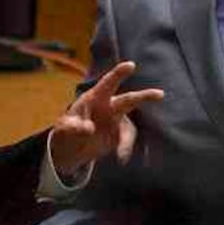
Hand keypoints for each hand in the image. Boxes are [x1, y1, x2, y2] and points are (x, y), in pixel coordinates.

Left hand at [49, 61, 163, 173]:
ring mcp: (116, 121)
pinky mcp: (119, 135)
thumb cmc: (66, 131)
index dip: (119, 74)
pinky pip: (126, 141)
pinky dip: (124, 149)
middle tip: (160, 94)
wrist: (70, 149)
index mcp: (94, 98)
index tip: (131, 65)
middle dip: (144, 97)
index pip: (107, 84)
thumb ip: (73, 127)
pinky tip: (120, 159)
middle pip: (128, 100)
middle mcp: (109, 106)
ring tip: (120, 156)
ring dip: (127, 141)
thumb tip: (88, 128)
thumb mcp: (63, 129)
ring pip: (129, 127)